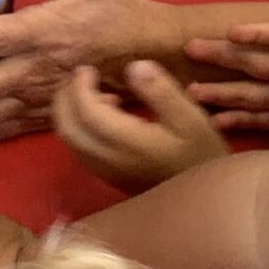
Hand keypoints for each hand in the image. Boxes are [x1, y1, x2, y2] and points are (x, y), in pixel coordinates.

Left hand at [53, 60, 227, 191]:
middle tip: (81, 77)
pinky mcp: (108, 177)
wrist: (202, 201)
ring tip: (97, 93)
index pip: (86, 111)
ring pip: (69, 140)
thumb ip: (161, 91)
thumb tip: (132, 66)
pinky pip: (79, 149)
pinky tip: (105, 117)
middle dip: (66, 98)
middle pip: (67, 127)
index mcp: (127, 142)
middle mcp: (108, 160)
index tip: (88, 68)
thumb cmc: (201, 155)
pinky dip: (79, 127)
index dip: (80, 86)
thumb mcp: (191, 118)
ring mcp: (105, 172)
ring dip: (71, 113)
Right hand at [186, 24, 268, 146]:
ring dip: (221, 91)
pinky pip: (254, 120)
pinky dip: (234, 120)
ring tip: (191, 92)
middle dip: (224, 55)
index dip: (256, 33)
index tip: (231, 32)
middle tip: (191, 48)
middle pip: (253, 62)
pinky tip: (213, 120)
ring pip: (246, 93)